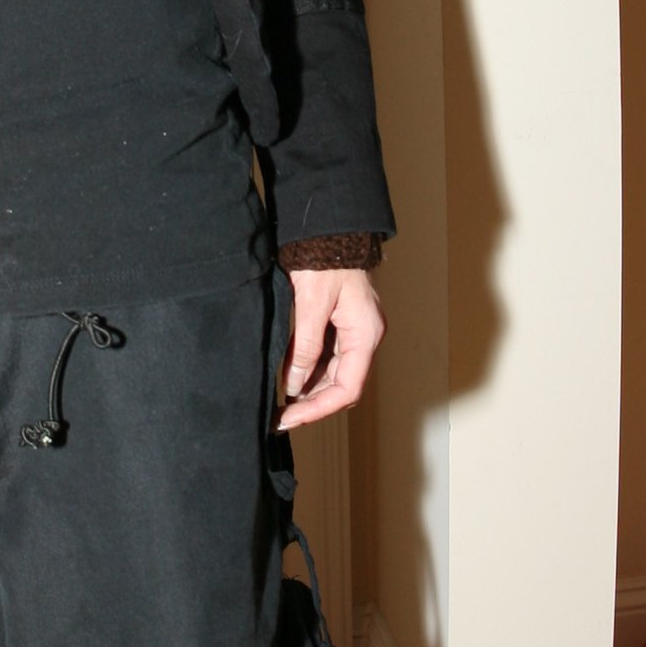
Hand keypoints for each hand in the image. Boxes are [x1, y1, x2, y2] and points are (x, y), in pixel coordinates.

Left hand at [280, 265, 383, 428]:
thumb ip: (305, 346)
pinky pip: (327, 358)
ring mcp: (354, 332)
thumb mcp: (312, 303)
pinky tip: (288, 379)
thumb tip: (294, 385)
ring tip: (281, 403)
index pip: (347, 389)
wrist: (330, 228)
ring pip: (333, 375)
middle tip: (280, 417)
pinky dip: (308, 372)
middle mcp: (364, 337)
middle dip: (312, 404)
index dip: (319, 409)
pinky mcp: (341, 325)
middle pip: (342, 386)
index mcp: (365, 335)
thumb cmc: (326, 259)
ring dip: (310, 391)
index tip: (291, 418)